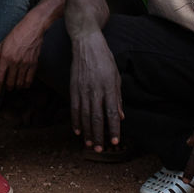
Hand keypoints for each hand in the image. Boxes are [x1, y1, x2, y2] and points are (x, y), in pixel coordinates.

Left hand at [0, 13, 44, 95]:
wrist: (31, 29)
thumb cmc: (14, 35)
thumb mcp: (0, 46)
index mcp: (5, 58)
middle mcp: (15, 63)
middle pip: (10, 83)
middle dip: (7, 88)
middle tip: (6, 88)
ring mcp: (25, 64)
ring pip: (20, 83)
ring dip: (16, 87)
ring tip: (14, 85)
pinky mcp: (34, 64)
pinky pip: (29, 80)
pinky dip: (26, 84)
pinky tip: (23, 84)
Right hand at [70, 32, 123, 151]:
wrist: (86, 44)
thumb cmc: (104, 59)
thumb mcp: (116, 77)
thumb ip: (117, 98)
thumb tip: (120, 117)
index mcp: (108, 87)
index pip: (111, 112)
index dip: (113, 128)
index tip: (115, 141)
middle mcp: (95, 90)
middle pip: (96, 117)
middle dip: (99, 135)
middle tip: (101, 149)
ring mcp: (82, 89)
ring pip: (84, 115)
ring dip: (88, 132)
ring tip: (91, 144)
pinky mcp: (73, 87)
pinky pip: (74, 107)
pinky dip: (76, 121)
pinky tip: (78, 131)